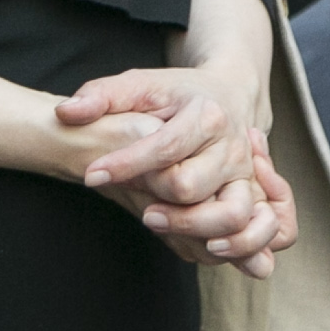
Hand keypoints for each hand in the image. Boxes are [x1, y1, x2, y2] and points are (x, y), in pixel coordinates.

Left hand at [56, 65, 291, 273]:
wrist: (230, 94)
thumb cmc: (177, 94)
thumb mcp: (139, 84)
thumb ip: (101, 95)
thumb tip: (66, 113)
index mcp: (205, 115)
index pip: (164, 147)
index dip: (125, 165)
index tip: (91, 175)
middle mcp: (232, 145)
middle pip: (192, 186)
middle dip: (156, 200)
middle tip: (131, 206)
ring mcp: (247, 173)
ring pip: (231, 214)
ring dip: (192, 228)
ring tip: (154, 222)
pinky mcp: (255, 194)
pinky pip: (263, 230)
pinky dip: (242, 246)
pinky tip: (205, 246)